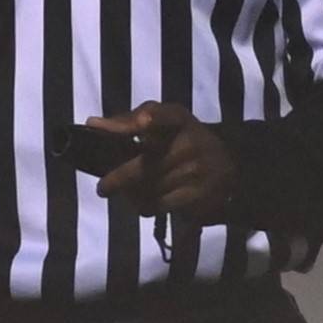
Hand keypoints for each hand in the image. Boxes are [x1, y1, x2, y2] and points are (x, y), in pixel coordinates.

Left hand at [86, 104, 237, 226]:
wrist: (229, 164)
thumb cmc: (183, 139)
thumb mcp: (164, 121)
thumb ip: (129, 120)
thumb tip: (92, 124)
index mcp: (178, 119)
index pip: (166, 115)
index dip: (152, 118)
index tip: (143, 122)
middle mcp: (188, 142)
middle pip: (143, 166)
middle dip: (117, 180)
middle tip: (103, 188)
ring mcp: (195, 170)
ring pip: (148, 190)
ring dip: (130, 195)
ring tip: (127, 194)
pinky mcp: (197, 195)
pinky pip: (160, 205)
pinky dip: (146, 206)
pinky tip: (144, 203)